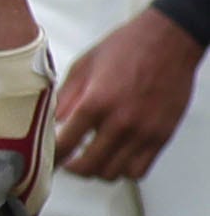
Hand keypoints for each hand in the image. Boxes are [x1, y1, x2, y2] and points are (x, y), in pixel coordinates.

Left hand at [53, 8, 200, 181]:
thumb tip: (53, 121)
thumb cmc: (126, 48)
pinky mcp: (161, 137)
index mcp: (96, 102)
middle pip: (89, 166)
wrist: (166, 42)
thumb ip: (66, 97)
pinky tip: (115, 157)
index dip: (53, 155)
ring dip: (98, 171)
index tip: (48, 157)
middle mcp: (120, 122)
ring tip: (90, 159)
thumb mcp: (83, 66)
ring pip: (114, 173)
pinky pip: (139, 169)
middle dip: (73, 168)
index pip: (66, 143)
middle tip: (67, 162)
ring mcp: (143, 133)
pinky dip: (123, 170)